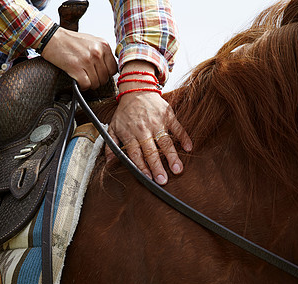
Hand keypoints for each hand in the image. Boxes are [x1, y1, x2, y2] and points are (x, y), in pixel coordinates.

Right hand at [41, 27, 117, 89]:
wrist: (52, 38)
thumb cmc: (71, 41)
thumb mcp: (92, 41)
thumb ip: (102, 53)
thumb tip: (108, 68)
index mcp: (103, 45)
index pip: (113, 69)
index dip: (106, 74)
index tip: (99, 74)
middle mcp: (97, 52)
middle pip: (105, 78)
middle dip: (97, 80)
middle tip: (89, 77)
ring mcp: (87, 60)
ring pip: (96, 83)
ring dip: (89, 84)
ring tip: (83, 77)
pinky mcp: (76, 67)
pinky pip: (86, 85)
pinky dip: (82, 86)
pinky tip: (78, 80)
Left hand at [107, 61, 191, 184]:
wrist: (136, 89)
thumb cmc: (125, 112)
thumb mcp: (112, 126)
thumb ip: (110, 144)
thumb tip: (109, 162)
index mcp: (130, 134)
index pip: (136, 154)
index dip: (142, 167)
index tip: (148, 178)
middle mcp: (144, 129)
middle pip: (151, 151)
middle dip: (157, 167)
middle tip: (163, 180)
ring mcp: (157, 122)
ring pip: (165, 142)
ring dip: (172, 156)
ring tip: (178, 169)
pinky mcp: (168, 115)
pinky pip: (177, 128)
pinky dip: (184, 138)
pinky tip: (189, 148)